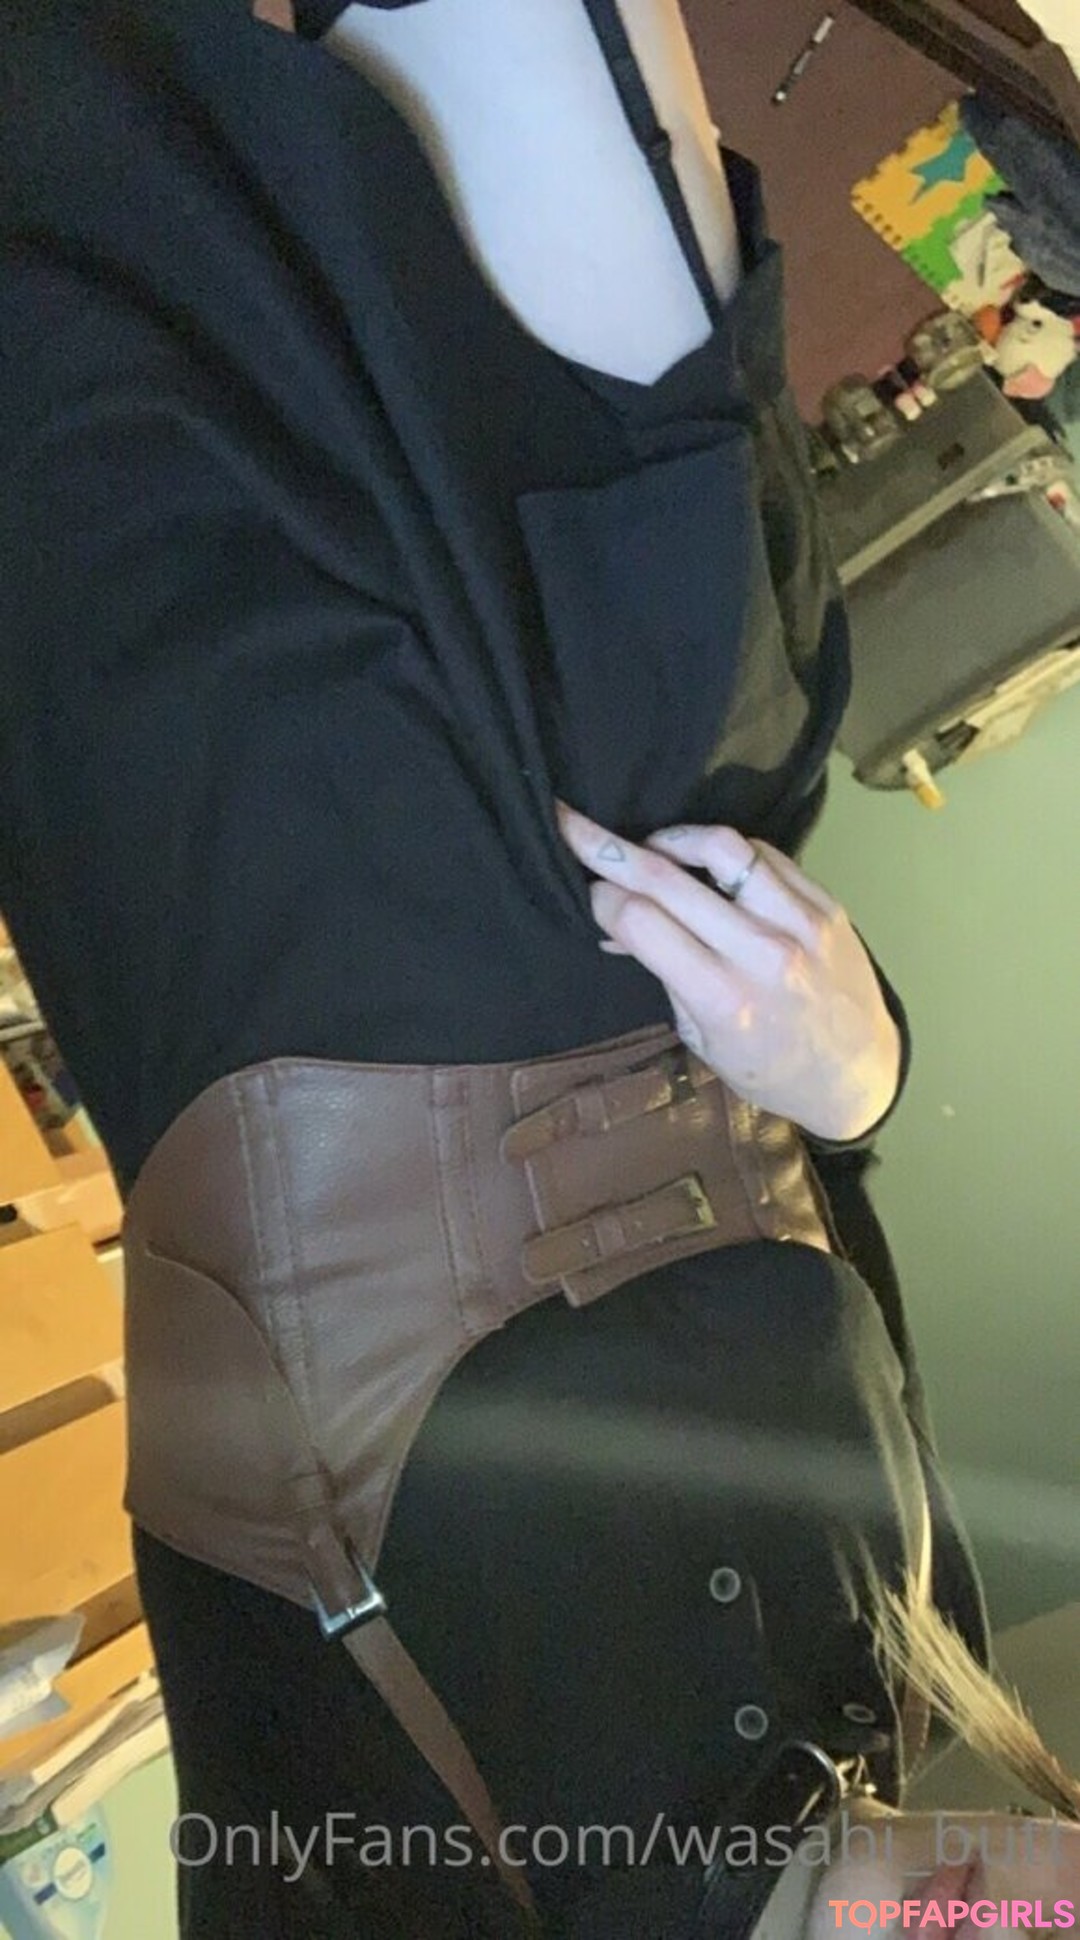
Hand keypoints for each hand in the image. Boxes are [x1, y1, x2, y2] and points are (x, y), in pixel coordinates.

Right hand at [557, 803, 900, 1143]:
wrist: (859, 1074)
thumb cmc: (771, 1070)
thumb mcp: (703, 1040)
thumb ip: (664, 976)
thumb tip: (614, 928)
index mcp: (723, 999)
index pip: (641, 921)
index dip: (602, 899)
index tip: (587, 892)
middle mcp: (762, 953)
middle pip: (667, 879)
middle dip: (608, 849)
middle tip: (572, 825)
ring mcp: (799, 923)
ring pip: (721, 847)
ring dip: (671, 839)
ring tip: (650, 847)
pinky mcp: (825, 904)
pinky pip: (763, 854)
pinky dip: (724, 851)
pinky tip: (705, 861)